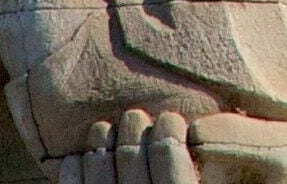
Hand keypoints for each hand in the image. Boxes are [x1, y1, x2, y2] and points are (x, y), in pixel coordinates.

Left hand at [58, 110, 199, 183]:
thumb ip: (210, 158)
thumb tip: (212, 123)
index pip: (168, 151)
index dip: (169, 129)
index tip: (170, 118)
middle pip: (130, 152)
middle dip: (133, 128)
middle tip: (136, 117)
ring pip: (97, 164)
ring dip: (101, 142)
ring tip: (104, 130)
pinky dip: (73, 170)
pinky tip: (77, 159)